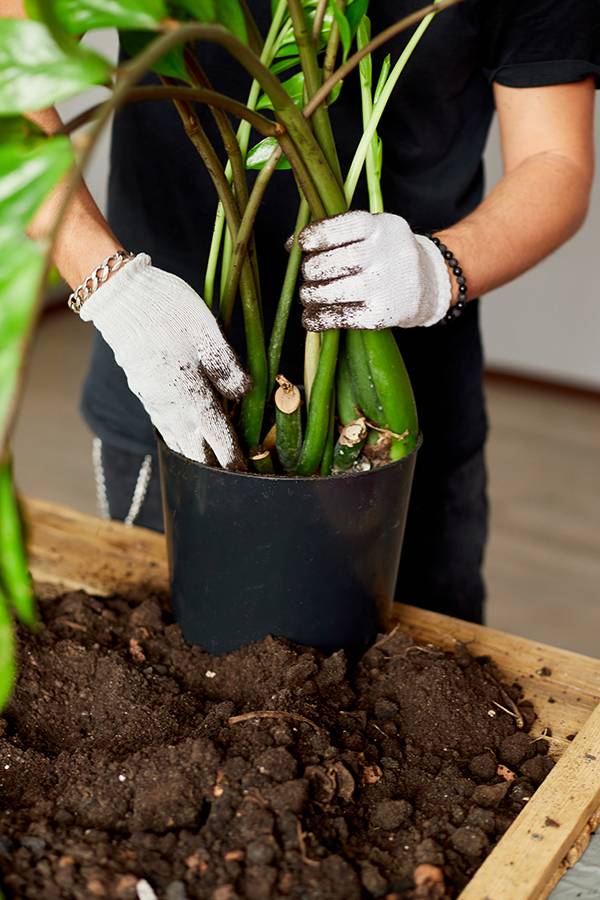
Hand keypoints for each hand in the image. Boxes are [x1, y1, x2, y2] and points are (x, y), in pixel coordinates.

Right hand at [80, 254, 249, 468]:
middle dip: (212, 466)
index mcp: (191, 395)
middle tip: (231, 477)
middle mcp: (170, 406)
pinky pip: (165, 426)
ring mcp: (153, 401)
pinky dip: (179, 438)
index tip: (245, 474)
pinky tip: (185, 436)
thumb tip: (244, 394)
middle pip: (195, 451)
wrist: (120, 298)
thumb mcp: (208, 334)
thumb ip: (228, 368)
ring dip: (194, 455)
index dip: (233, 459)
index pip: (218, 439)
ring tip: (210, 464)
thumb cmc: (168, 312)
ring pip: (177, 440)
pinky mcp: (144, 391)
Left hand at [297, 210, 451, 330]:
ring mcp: (384, 286)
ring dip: (311, 295)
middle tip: (311, 274)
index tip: (303, 245)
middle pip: (330, 262)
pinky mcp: (382, 314)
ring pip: (330, 291)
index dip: (314, 237)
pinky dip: (318, 319)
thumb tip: (290, 245)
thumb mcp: (373, 231)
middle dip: (311, 270)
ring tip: (310, 295)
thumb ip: (336, 233)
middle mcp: (385, 254)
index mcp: (381, 226)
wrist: (429, 283)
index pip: (339, 228)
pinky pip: (340, 318)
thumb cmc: (388, 254)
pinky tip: (311, 318)